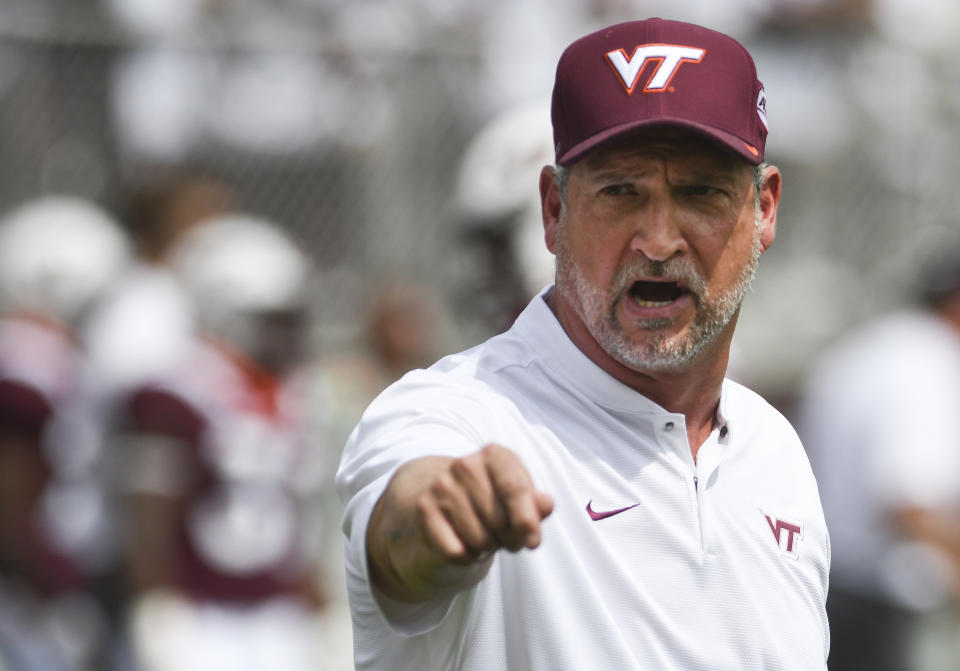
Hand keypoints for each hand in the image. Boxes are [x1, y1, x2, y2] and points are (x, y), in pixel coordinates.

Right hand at [366, 444, 553, 601]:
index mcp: (494, 455)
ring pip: (479, 539)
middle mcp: (465, 464)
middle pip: (499, 520)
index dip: (526, 520)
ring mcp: (442, 486)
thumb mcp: (518, 498)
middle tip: (505, 536)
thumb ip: (537, 503)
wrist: (445, 501)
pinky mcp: (424, 509)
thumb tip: (545, 505)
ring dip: (487, 548)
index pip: (515, 487)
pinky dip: (466, 557)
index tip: (533, 543)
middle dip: (509, 539)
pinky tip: (465, 542)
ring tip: (484, 535)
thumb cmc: (493, 500)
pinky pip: (456, 551)